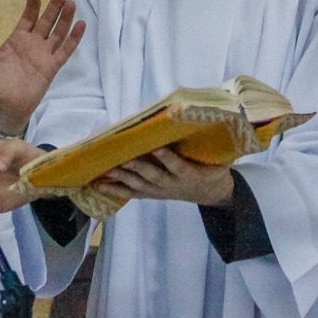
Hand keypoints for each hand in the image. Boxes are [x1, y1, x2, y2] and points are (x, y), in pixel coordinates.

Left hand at [0, 0, 83, 136]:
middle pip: (47, 20)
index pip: (28, 17)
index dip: (33, 4)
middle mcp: (33, 44)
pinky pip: (65, 50)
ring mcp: (44, 55)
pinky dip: (73, 38)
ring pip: (58, 32)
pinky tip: (80, 25)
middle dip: (55, 4)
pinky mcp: (52, 67)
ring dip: (65, 18)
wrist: (3, 107)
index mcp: (17, 39)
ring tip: (71, 3)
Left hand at [92, 147, 234, 208]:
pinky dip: (116, 189)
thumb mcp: (217, 160)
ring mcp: (160, 191)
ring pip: (139, 184)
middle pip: (153, 176)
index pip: (177, 166)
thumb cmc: (212, 169)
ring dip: (123, 177)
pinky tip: (100, 185)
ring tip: (107, 169)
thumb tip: (205, 122)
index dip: (167, 158)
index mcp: (190, 174)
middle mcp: (172, 184)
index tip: (158, 148)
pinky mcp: (152, 194)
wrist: (210, 193)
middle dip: (138, 167)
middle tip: (125, 158)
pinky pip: (132, 193)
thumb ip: (207, 146)